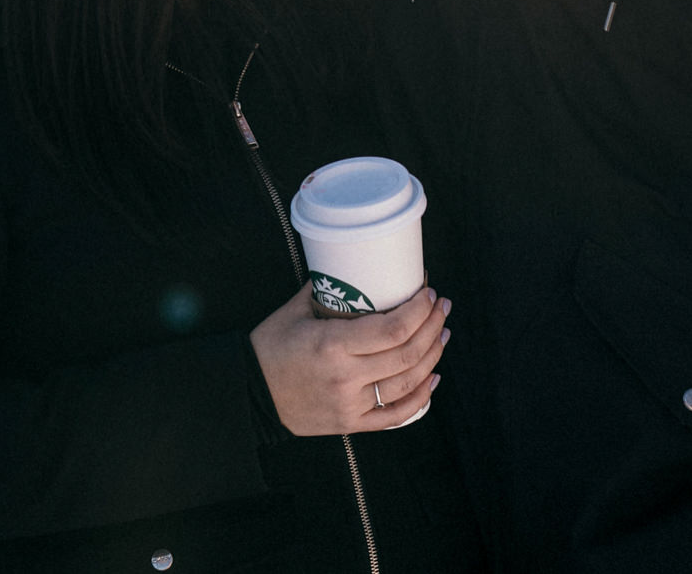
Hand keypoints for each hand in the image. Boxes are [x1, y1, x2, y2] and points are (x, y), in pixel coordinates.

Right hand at [248, 285, 449, 434]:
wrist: (249, 395)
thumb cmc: (268, 348)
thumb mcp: (293, 312)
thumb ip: (324, 291)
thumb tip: (349, 268)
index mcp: (332, 345)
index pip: (392, 329)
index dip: (419, 311)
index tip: (428, 293)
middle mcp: (346, 377)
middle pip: (407, 353)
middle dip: (432, 326)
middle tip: (441, 306)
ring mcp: (351, 404)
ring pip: (408, 382)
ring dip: (432, 356)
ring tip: (442, 334)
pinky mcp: (351, 423)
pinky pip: (396, 414)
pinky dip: (421, 397)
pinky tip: (432, 377)